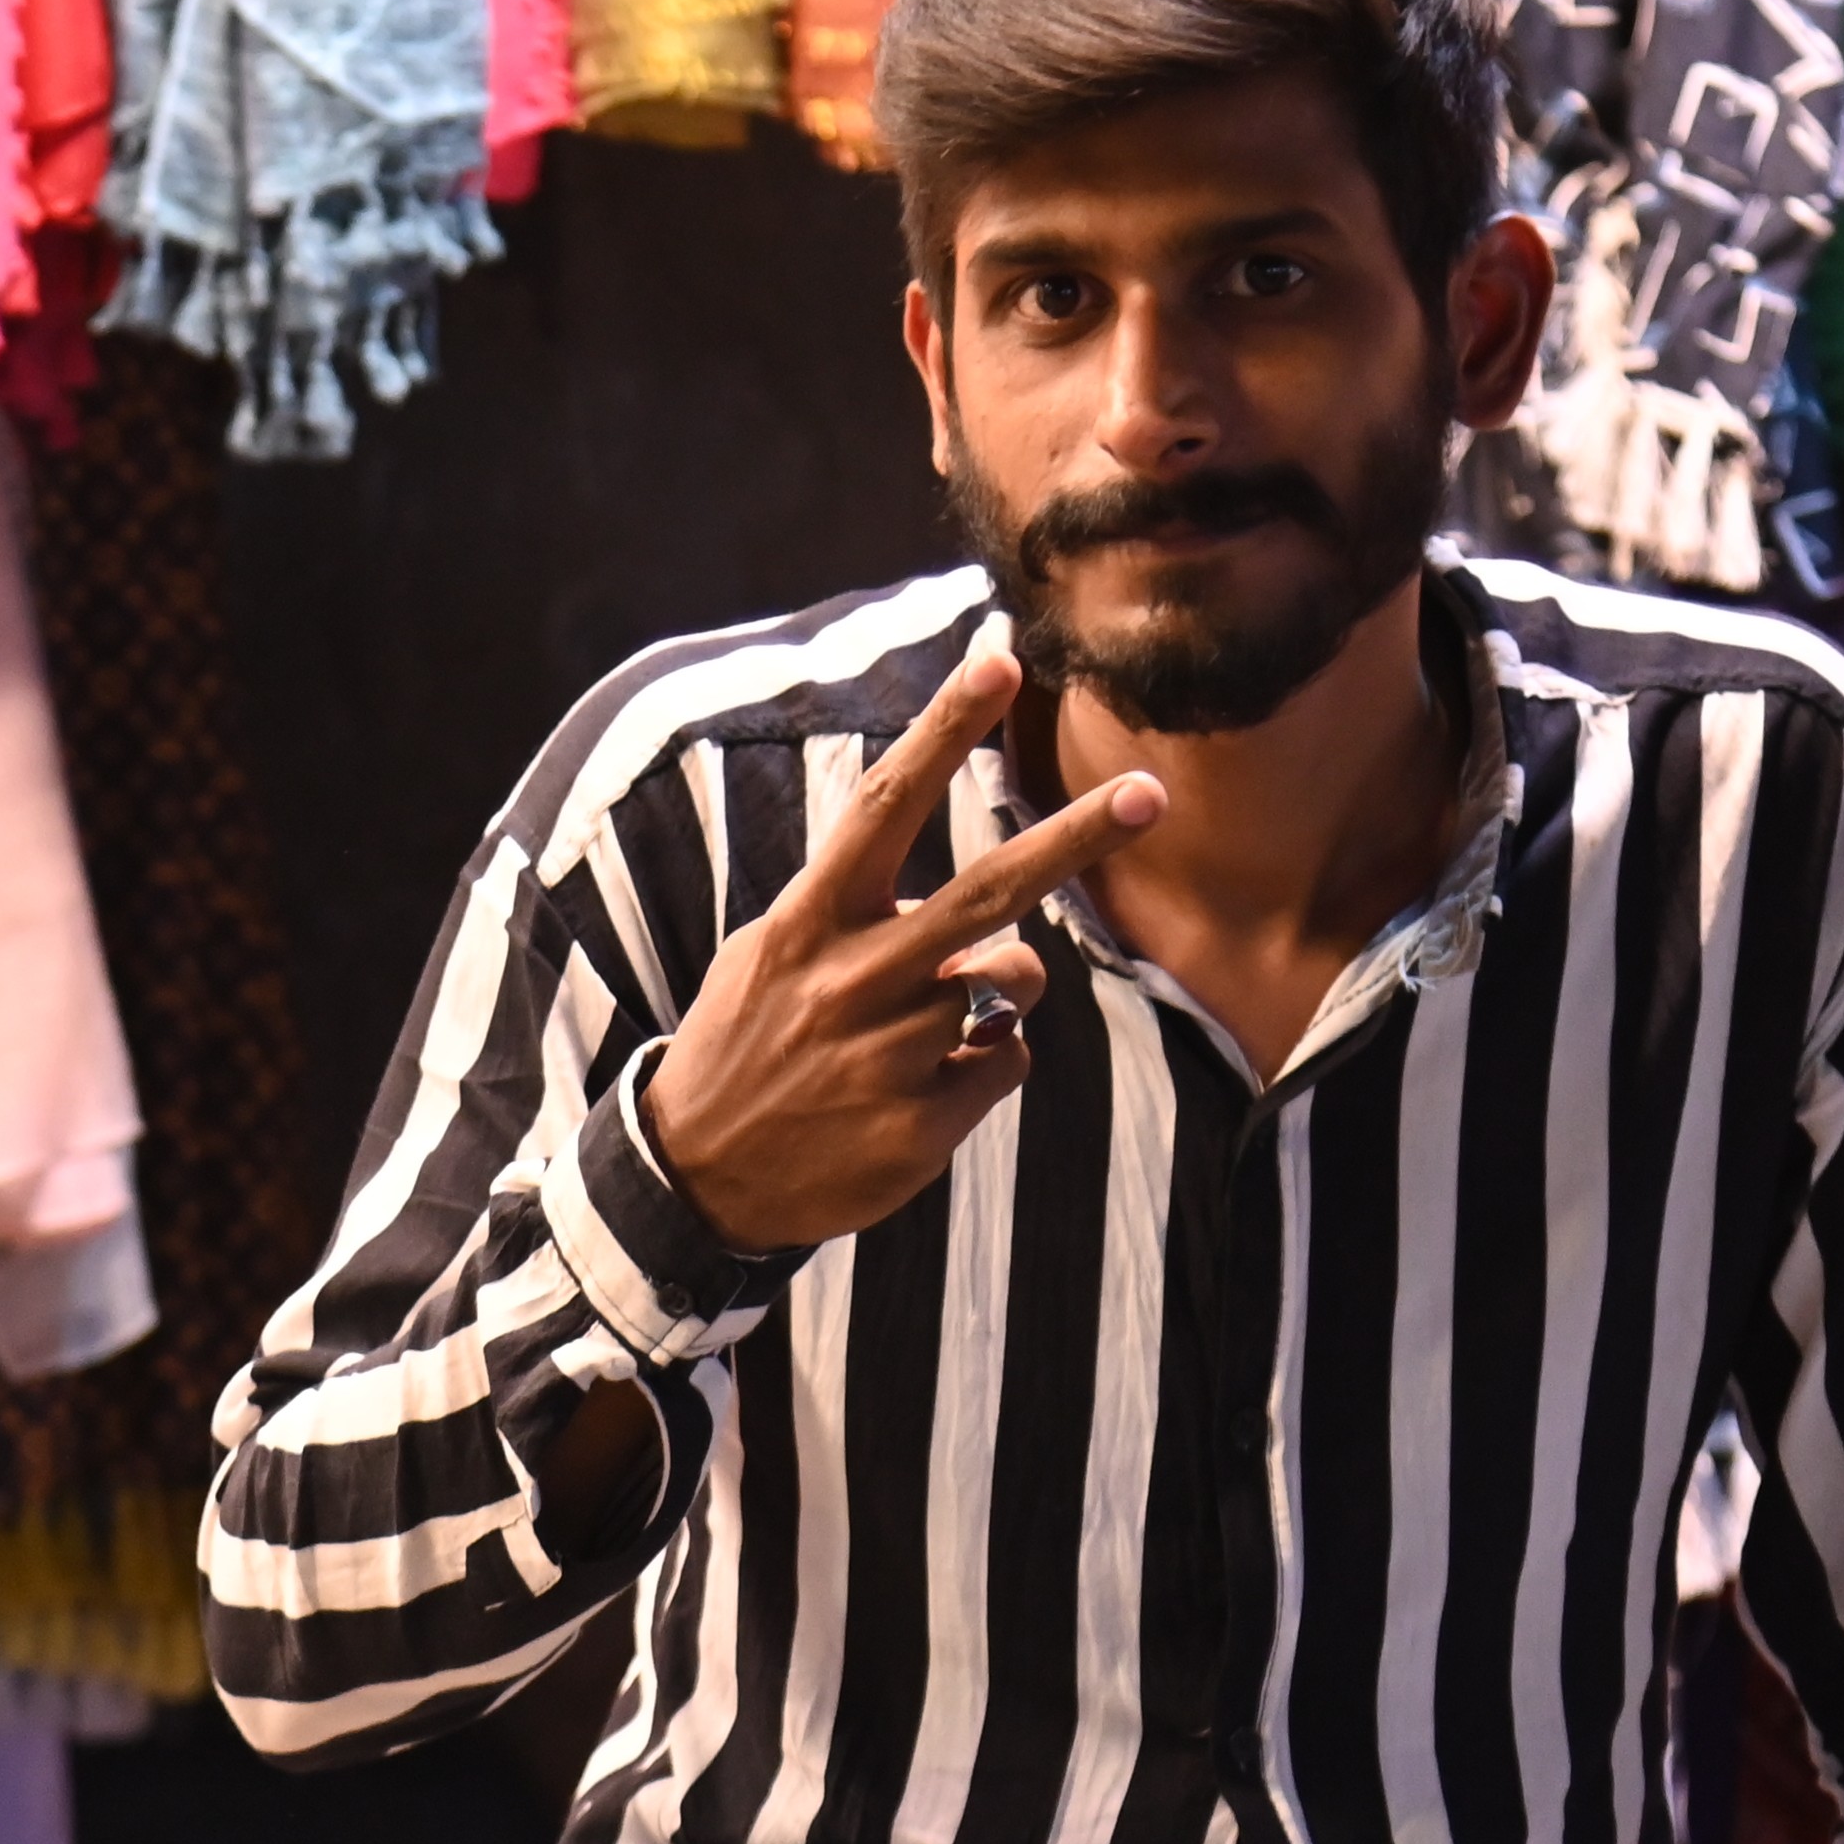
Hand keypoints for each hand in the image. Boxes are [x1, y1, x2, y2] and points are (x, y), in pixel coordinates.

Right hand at [640, 641, 1158, 1252]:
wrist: (695, 1180)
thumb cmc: (749, 1046)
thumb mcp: (774, 957)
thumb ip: (864, 918)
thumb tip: (991, 922)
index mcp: (809, 924)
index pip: (884, 807)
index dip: (944, 730)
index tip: (999, 663)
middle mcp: (854, 980)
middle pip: (986, 894)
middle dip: (1074, 840)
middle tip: (1147, 794)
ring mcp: (891, 1056)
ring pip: (1012, 986)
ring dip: (997, 994)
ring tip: (927, 1027)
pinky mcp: (920, 1125)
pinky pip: (1006, 1062)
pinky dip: (984, 1064)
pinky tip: (921, 1088)